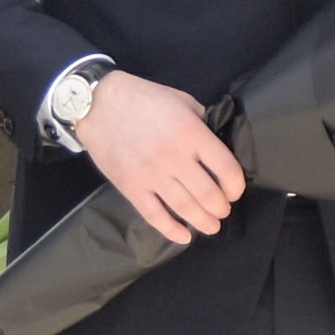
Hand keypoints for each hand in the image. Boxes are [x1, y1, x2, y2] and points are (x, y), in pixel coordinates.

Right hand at [72, 71, 243, 246]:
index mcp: (192, 134)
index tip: (235, 191)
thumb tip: (216, 143)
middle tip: (222, 210)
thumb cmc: (142, 98)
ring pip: (185, 208)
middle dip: (221, 208)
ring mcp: (151, 175)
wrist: (97, 104)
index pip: (226, 169)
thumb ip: (202, 122)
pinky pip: (154, 215)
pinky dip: (171, 229)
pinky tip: (183, 236)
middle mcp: (175, 158)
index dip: (236, 186)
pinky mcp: (130, 186)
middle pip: (209, 194)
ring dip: (203, 222)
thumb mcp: (182, 100)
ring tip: (211, 226)